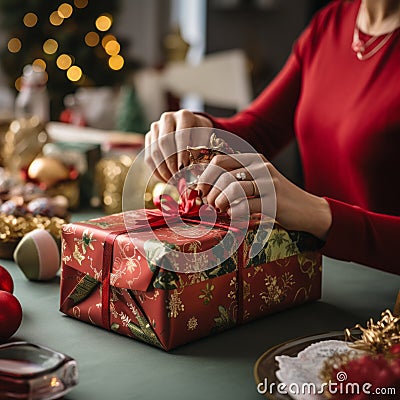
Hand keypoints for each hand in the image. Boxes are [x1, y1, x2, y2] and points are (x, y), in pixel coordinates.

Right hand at [145, 109, 212, 181]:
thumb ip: (201, 154)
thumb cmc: (202, 137)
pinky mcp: (149, 137)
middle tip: (178, 179)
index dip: (182, 154)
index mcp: (184, 116)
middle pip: (164, 143)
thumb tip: (194, 173)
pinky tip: (166, 180)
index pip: (181, 135)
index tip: (185, 170)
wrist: (193, 128)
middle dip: (171, 164)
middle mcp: (168, 118)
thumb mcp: (207, 141)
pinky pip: (149, 157)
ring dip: (163, 170)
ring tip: (173, 182)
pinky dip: (157, 171)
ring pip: (155, 151)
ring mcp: (156, 127)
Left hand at [197, 153, 331, 239]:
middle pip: (222, 175)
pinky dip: (235, 212)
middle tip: (210, 204)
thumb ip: (237, 179)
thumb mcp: (258, 181)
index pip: (219, 161)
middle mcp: (261, 168)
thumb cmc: (277, 197)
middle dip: (210, 192)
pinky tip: (234, 215)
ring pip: (232, 189)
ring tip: (220, 210)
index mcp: (254, 160)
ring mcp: (268, 184)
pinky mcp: (274, 201)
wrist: (309, 210)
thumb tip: (207, 188)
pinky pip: (246, 206)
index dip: (206, 177)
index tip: (202, 191)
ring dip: (220, 202)